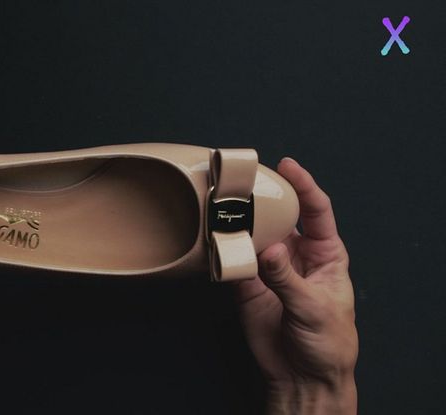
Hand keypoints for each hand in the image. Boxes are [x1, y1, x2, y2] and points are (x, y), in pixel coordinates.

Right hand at [235, 157, 357, 413]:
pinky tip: (215, 245)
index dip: (304, 185)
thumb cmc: (328, 342)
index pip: (316, 211)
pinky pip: (233, 264)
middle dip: (263, 200)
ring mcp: (270, 270)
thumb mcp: (314, 307)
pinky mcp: (247, 287)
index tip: (288, 166)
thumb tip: (269, 250)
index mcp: (325, 254)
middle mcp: (296, 256)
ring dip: (239, 226)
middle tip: (244, 183)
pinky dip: (223, 254)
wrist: (303, 376)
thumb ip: (288, 277)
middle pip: (279, 218)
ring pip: (253, 238)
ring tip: (223, 209)